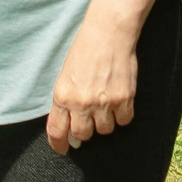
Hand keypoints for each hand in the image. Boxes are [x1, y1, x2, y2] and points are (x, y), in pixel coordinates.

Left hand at [48, 13, 140, 153]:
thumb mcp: (65, 75)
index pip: (57, 132)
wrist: (109, 33)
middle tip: (89, 120)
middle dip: (85, 131)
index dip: (60, 145)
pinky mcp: (124, 98)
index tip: (64, 149)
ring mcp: (104, 102)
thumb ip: (65, 101)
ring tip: (105, 104)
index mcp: (62, 96)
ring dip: (104, 122)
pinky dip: (122, 115)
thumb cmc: (85, 50)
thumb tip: (70, 126)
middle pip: (83, 135)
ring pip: (105, 130)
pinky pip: (124, 121)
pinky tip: (119, 103)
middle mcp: (82, 103)